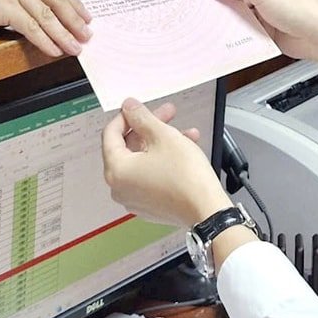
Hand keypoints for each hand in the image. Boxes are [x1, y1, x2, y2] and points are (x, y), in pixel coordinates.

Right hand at [0, 0, 91, 55]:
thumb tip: (59, 17)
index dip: (74, 4)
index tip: (87, 19)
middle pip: (54, 0)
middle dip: (74, 21)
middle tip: (87, 36)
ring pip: (44, 15)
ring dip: (63, 35)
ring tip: (75, 48)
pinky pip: (29, 26)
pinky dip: (44, 40)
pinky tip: (54, 50)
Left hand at [101, 99, 228, 226]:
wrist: (207, 209)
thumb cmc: (186, 177)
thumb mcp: (163, 136)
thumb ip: (142, 118)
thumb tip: (129, 108)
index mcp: (116, 170)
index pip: (111, 134)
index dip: (127, 116)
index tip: (139, 108)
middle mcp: (120, 188)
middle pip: (128, 148)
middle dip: (149, 128)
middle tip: (166, 115)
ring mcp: (134, 199)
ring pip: (143, 162)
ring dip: (161, 143)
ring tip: (184, 133)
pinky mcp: (150, 206)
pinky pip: (150, 177)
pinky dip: (162, 162)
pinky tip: (183, 151)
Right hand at [201, 0, 317, 61]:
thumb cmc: (301, 8)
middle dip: (220, 4)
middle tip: (199, 9)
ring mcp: (265, 12)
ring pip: (237, 15)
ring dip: (227, 21)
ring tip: (209, 24)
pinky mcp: (266, 30)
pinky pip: (245, 30)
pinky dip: (236, 34)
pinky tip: (225, 37)